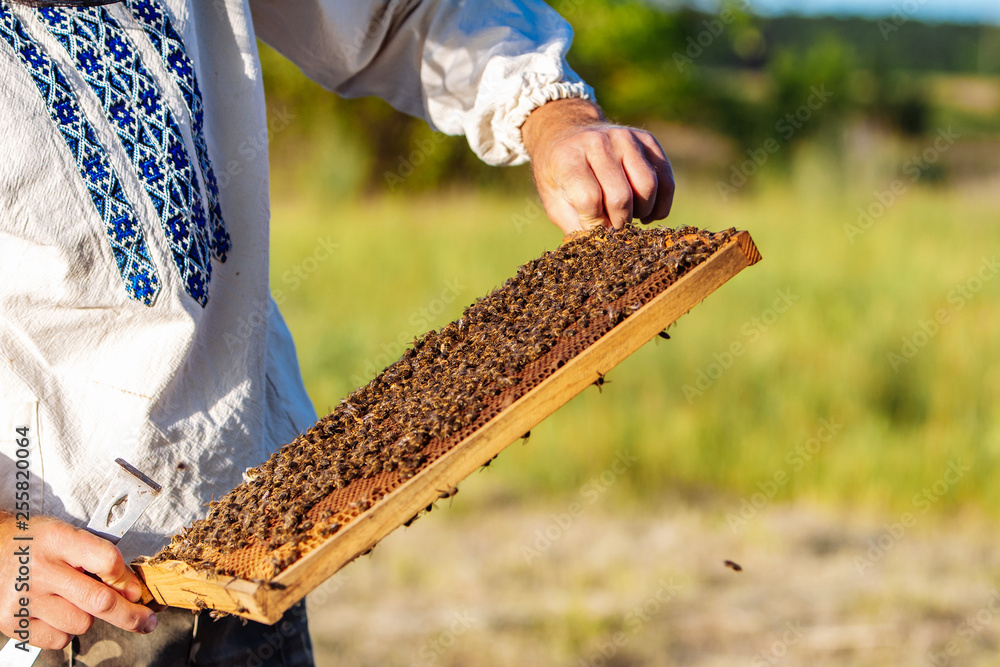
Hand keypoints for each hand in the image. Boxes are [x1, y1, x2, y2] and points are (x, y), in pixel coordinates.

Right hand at [0, 513, 157, 649]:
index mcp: (58, 540)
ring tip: (73, 600)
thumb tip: (133, 590)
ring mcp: (24, 599)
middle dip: (131, 615)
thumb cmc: (37, 542)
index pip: (107, 561)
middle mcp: (40, 570)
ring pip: (81, 624)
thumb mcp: (68, 534)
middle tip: (146, 620)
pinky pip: (58, 639)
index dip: (128, 580)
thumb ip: (99, 557)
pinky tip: (56, 611)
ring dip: (87, 617)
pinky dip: (65, 630)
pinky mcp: (13, 622)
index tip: (137, 590)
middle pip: (100, 601)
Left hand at [521, 98, 674, 234]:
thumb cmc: (559, 176)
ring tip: (630, 218)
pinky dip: (661, 204)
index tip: (595, 230)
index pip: (590, 199)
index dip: (596, 224)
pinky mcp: (646, 140)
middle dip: (620, 223)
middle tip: (614, 229)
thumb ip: (575, 226)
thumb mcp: (554, 202)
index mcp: (568, 158)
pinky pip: (665, 178)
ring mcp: (625, 137)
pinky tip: (647, 214)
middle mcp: (598, 142)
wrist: (567, 134)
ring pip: (648, 186)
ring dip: (642, 212)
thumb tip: (602, 250)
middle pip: (621, 196)